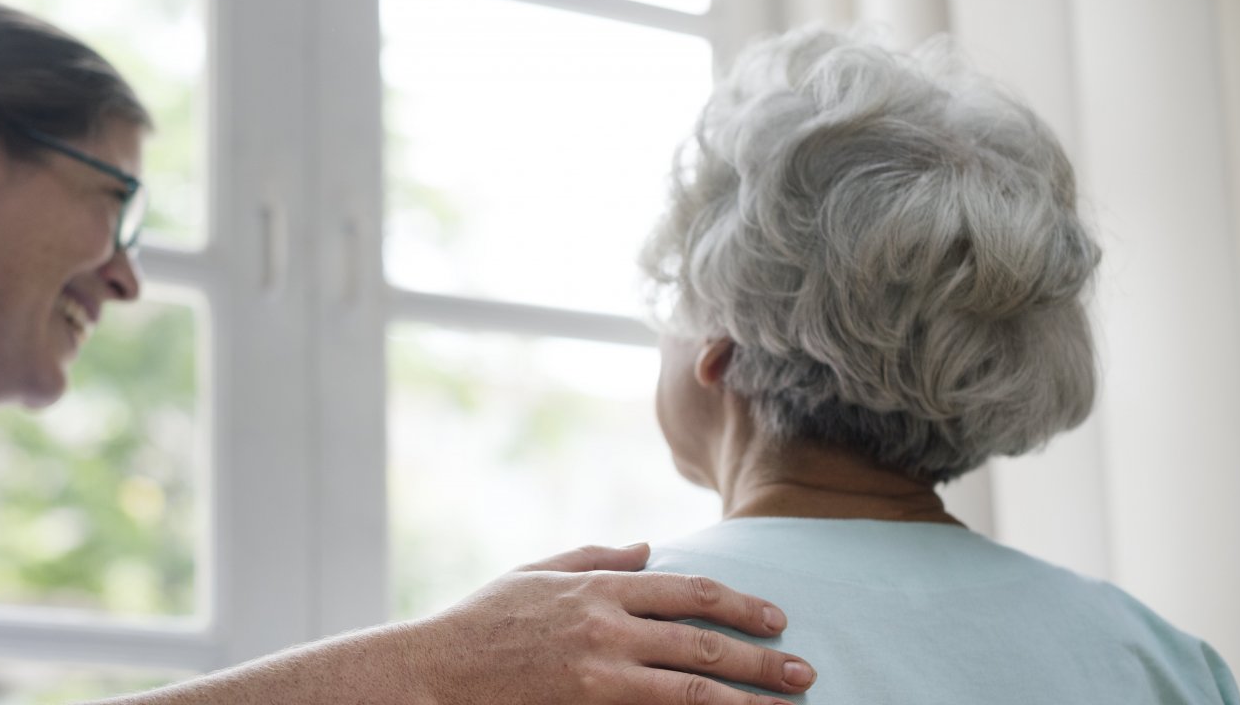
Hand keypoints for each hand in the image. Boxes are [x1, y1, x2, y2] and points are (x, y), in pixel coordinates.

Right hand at [403, 543, 814, 704]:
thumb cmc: (482, 620)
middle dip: (761, 658)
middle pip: (703, 643)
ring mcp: (600, 676)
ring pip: (692, 691)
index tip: (774, 618)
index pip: (689, 591)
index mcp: (599, 588)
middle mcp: (607, 629)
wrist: (436, 672)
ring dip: (746, 701)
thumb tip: (646, 549)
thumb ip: (595, 557)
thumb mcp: (536, 572)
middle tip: (804, 672)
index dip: (739, 604)